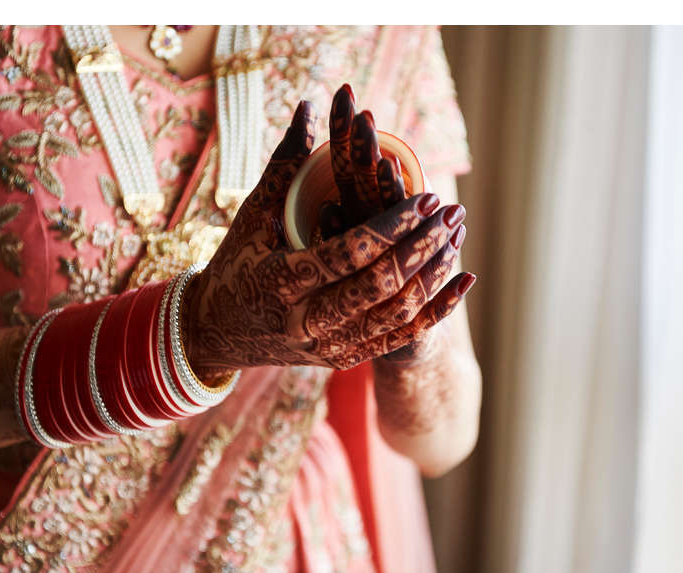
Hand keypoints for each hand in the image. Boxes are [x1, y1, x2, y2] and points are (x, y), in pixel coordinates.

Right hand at [182, 101, 472, 375]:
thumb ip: (285, 164)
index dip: (391, 226)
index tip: (425, 196)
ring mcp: (326, 344)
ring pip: (393, 314)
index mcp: (279, 281)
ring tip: (456, 235)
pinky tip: (463, 280)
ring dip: (433, 274)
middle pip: (376, 287)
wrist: (219, 332)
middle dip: (420, 247)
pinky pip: (399, 337)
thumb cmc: (237, 261)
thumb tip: (309, 105)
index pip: (346, 254)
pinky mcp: (342, 358)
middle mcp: (303, 320)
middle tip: (450, 211)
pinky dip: (436, 310)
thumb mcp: (253, 214)